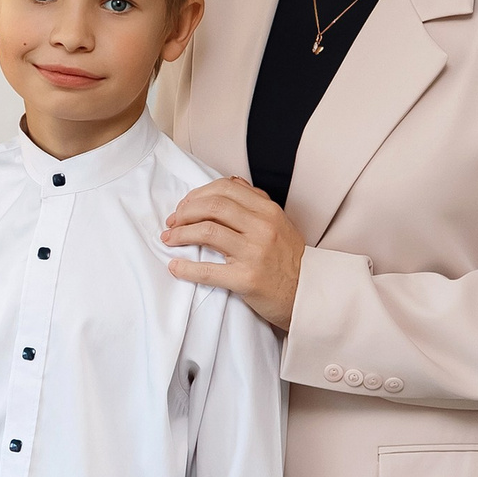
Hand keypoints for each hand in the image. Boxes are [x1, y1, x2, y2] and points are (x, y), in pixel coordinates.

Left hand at [161, 177, 305, 332]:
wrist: (308, 294)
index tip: (185, 206)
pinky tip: (175, 266)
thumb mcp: (279, 222)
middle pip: (213, 206)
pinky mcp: (247, 279)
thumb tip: (230, 182)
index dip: (198, 195)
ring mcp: (255, 253)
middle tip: (173, 222)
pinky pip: (208, 271)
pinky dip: (186, 268)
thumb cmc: (289, 260)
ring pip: (207, 232)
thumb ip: (255, 202)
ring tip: (169, 239)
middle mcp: (262, 227)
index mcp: (268, 210)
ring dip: (180, 234)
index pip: (225, 189)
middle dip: (185, 212)